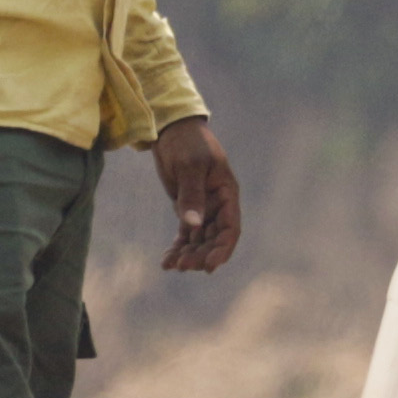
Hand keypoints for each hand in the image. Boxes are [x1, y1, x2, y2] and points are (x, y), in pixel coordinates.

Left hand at [150, 116, 242, 272]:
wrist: (171, 130)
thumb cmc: (187, 143)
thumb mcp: (190, 166)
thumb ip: (192, 195)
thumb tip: (192, 225)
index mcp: (226, 194)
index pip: (230, 228)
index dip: (222, 249)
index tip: (209, 266)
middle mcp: (218, 205)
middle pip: (214, 239)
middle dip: (201, 255)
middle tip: (183, 266)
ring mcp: (203, 208)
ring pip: (199, 240)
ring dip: (188, 254)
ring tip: (172, 265)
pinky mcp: (186, 209)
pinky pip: (185, 234)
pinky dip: (178, 247)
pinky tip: (166, 262)